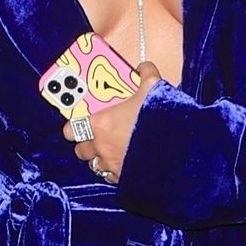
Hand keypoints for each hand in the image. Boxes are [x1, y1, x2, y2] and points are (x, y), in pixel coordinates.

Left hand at [65, 61, 161, 179]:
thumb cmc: (157, 119)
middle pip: (81, 151)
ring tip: (110, 151)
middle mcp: (101, 147)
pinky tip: (124, 163)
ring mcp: (112, 165)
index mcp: (100, 124)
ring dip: (99, 159)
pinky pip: (111, 177)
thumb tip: (143, 67)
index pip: (71, 130)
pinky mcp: (124, 178)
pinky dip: (114, 172)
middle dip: (86, 145)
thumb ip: (145, 74)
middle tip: (96, 138)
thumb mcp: (153, 88)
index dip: (72, 128)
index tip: (77, 124)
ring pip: (94, 166)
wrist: (175, 150)